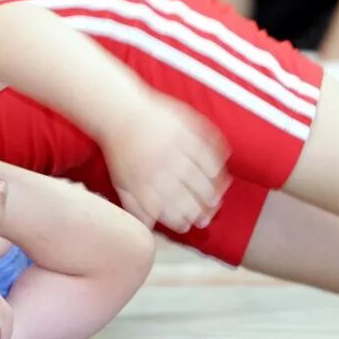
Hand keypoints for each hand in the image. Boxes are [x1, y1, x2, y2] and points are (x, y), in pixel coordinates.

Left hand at [102, 94, 229, 233]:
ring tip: (215, 201)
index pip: (167, 209)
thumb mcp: (121, 180)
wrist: (120, 111)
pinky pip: (209, 151)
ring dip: (211, 193)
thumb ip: (135, 205)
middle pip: (188, 196)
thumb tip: (149, 226)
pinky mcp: (186, 129)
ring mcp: (175, 147)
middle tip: (206, 218)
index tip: (187, 226)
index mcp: (142, 181)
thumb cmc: (121, 150)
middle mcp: (160, 166)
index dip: (180, 221)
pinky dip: (216, 165)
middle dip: (200, 211)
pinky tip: (218, 174)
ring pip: (202, 178)